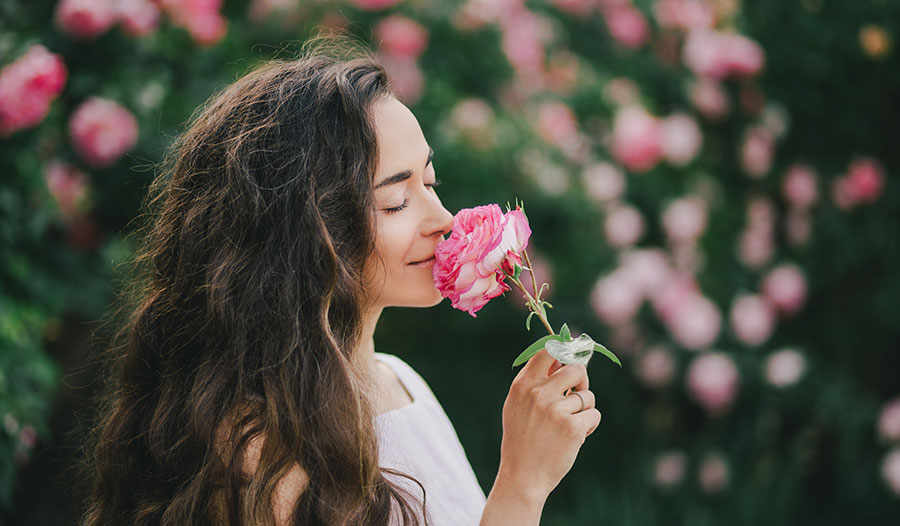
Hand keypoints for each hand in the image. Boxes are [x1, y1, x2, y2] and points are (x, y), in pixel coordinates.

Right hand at [495, 348, 601, 501]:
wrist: (523, 476)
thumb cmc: (522, 440)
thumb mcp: (517, 406)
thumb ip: (535, 382)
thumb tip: (560, 359)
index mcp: (523, 385)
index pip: (547, 352)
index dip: (564, 354)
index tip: (570, 361)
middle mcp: (539, 394)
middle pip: (576, 369)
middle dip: (582, 380)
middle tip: (578, 393)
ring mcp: (556, 410)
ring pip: (587, 396)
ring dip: (584, 410)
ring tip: (569, 425)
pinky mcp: (572, 427)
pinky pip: (594, 414)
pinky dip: (590, 425)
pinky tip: (576, 437)